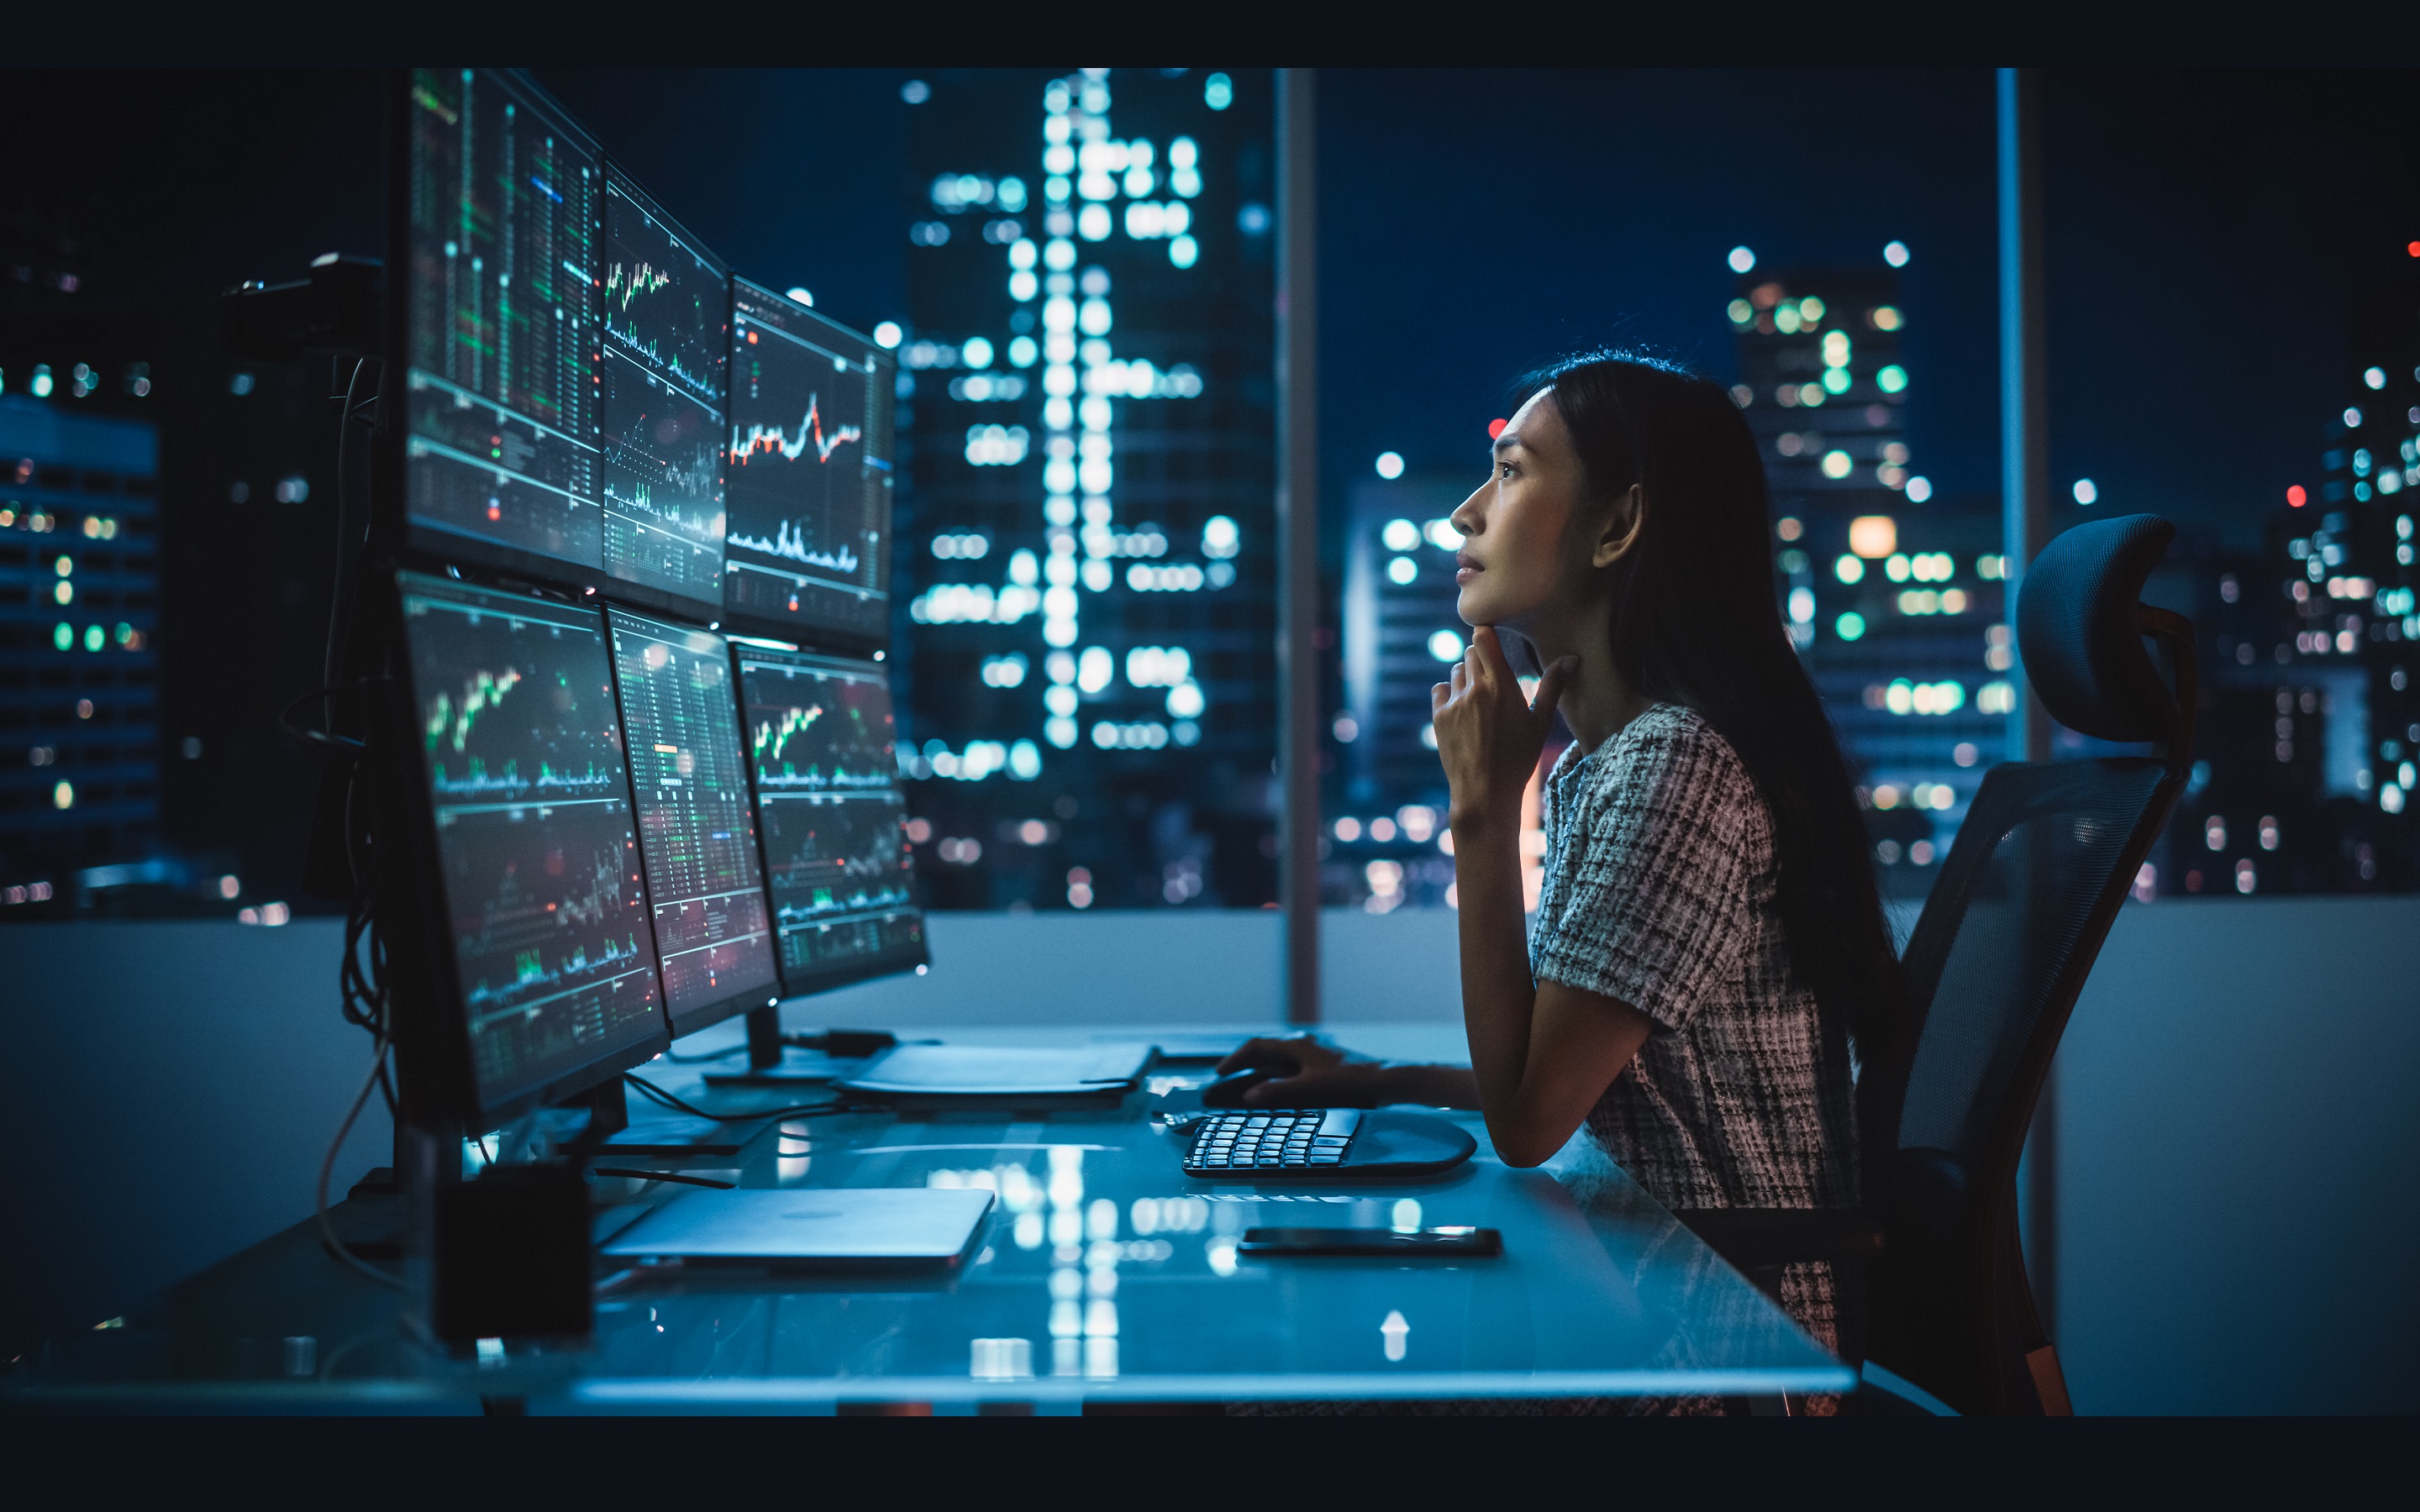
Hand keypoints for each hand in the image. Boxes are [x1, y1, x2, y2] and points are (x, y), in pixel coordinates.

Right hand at [1213, 1035, 1398, 1107]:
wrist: (1388, 1081)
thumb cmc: (1351, 1083)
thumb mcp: (1310, 1090)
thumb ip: (1277, 1092)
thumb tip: (1248, 1096)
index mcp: (1297, 1046)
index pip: (1256, 1047)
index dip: (1235, 1060)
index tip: (1218, 1074)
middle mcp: (1304, 1048)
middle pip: (1264, 1056)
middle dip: (1241, 1071)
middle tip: (1221, 1086)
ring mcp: (1314, 1058)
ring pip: (1277, 1065)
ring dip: (1257, 1077)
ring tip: (1241, 1092)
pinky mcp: (1325, 1069)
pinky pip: (1291, 1073)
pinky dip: (1275, 1082)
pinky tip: (1276, 1096)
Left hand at [1432, 627, 1575, 828]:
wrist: (1485, 793)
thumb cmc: (1518, 759)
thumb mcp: (1540, 723)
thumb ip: (1553, 686)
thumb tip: (1572, 658)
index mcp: (1501, 686)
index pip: (1482, 638)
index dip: (1486, 633)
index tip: (1493, 637)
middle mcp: (1474, 689)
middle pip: (1469, 652)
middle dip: (1481, 658)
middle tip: (1494, 677)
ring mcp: (1454, 703)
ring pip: (1456, 671)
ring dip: (1466, 676)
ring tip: (1481, 698)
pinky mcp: (1439, 717)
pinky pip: (1440, 689)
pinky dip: (1450, 693)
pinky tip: (1463, 708)